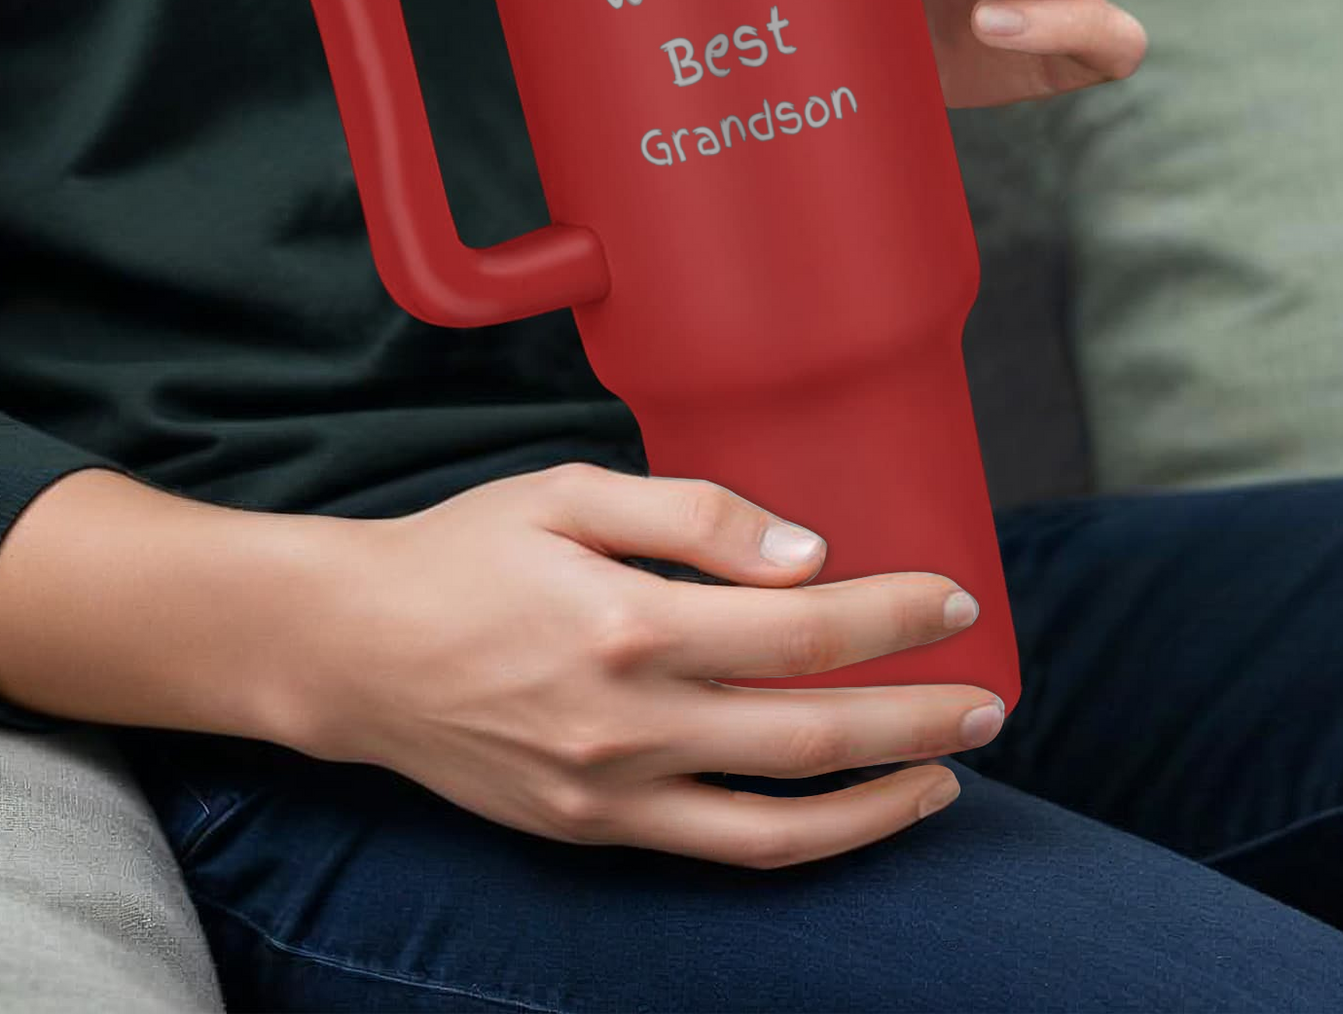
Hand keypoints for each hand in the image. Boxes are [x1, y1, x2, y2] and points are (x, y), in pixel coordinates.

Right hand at [257, 462, 999, 868]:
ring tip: (947, 773)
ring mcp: (611, 792)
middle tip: (989, 697)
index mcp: (627, 620)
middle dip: (919, 716)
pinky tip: (845, 810)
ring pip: (782, 821)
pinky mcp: (592, 833)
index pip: (803, 628)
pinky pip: (721, 852)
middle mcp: (628, 720)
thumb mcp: (568, 491)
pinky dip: (801, 839)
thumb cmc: (462, 552)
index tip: (953, 599)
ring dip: (882, 801)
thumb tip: (806, 555)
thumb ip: (692, 515)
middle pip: (813, 730)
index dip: (895, 614)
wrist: (353, 651)